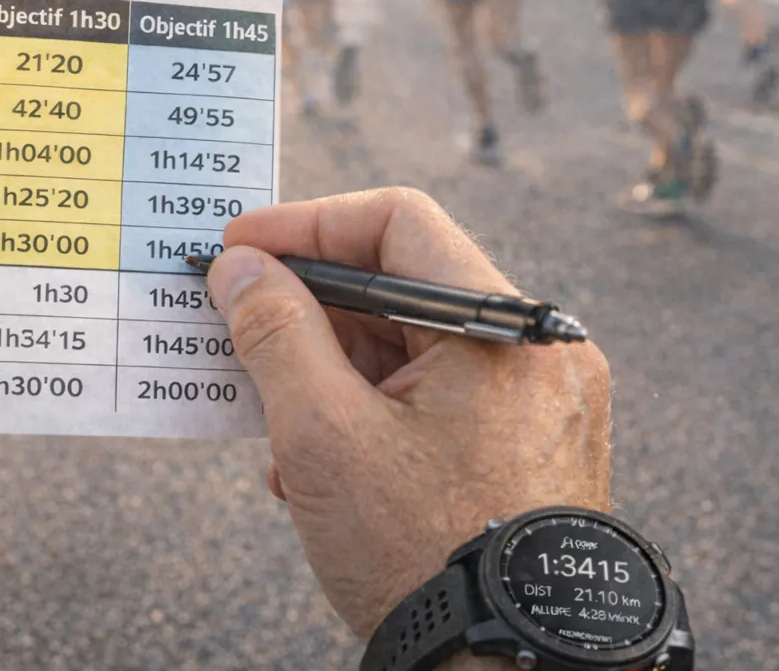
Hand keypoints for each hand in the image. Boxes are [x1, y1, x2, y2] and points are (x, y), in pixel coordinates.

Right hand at [205, 188, 610, 643]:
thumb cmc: (425, 556)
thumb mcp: (324, 436)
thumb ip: (276, 334)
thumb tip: (239, 268)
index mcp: (502, 329)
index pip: (398, 221)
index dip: (306, 226)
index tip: (239, 249)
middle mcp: (535, 352)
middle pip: (404, 285)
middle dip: (311, 312)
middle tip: (239, 332)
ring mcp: (539, 402)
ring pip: (414, 346)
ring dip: (332, 373)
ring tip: (277, 431)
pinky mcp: (529, 446)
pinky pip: (439, 396)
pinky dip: (373, 413)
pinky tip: (318, 469)